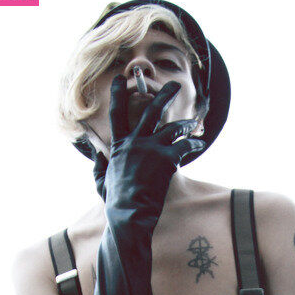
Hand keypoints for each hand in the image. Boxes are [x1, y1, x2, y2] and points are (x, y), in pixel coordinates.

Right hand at [101, 76, 204, 215]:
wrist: (129, 215)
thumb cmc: (115, 202)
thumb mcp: (101, 181)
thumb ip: (99, 164)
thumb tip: (95, 151)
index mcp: (119, 146)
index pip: (117, 113)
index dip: (118, 94)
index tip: (121, 79)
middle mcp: (135, 142)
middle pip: (151, 111)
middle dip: (164, 95)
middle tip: (175, 86)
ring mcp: (152, 149)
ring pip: (173, 128)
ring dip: (185, 124)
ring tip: (193, 122)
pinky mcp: (167, 160)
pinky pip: (184, 146)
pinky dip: (193, 143)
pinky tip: (199, 143)